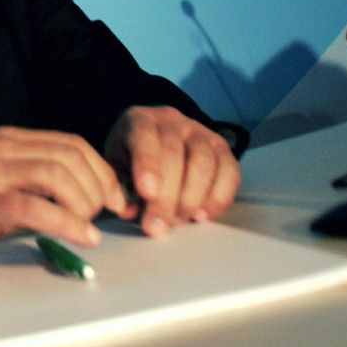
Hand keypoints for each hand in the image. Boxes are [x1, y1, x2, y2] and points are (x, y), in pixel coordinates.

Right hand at [0, 127, 127, 283]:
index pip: (71, 144)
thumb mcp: (7, 190)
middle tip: (105, 217)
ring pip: (57, 176)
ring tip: (89, 227)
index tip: (117, 201)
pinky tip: (83, 237)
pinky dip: (67, 223)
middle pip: (70, 156)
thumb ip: (43, 187)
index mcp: (8, 141)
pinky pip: (35, 207)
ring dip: (84, 205)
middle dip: (98, 188)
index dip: (102, 172)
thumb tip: (98, 199)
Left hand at [103, 106, 240, 236]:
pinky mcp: (221, 148)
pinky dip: (218, 198)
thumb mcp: (116, 168)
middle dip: (167, 197)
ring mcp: (200, 132)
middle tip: (158, 226)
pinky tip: (202, 215)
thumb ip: (120, 188)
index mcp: (139, 120)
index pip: (144, 138)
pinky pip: (229, 172)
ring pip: (204, 163)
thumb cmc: (131, 158)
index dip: (147, 166)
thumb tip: (129, 211)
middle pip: (174, 155)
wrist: (155, 144)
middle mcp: (172, 121)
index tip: (147, 193)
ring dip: (192, 199)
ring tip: (178, 221)